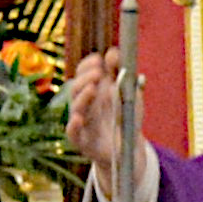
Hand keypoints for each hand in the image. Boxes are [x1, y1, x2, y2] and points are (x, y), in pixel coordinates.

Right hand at [61, 45, 131, 184]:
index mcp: (94, 91)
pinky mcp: (82, 141)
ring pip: (75, 107)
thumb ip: (121, 73)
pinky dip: (73, 126)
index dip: (88, 65)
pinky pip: (73, 134)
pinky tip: (78, 118)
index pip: (83, 73)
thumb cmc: (126, 119)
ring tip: (93, 88)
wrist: (129, 149)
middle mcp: (85, 105)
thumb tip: (112, 52)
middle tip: (99, 72)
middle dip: (86, 78)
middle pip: (76, 87)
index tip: (99, 60)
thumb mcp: (129, 94)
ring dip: (82, 96)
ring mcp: (82, 123)